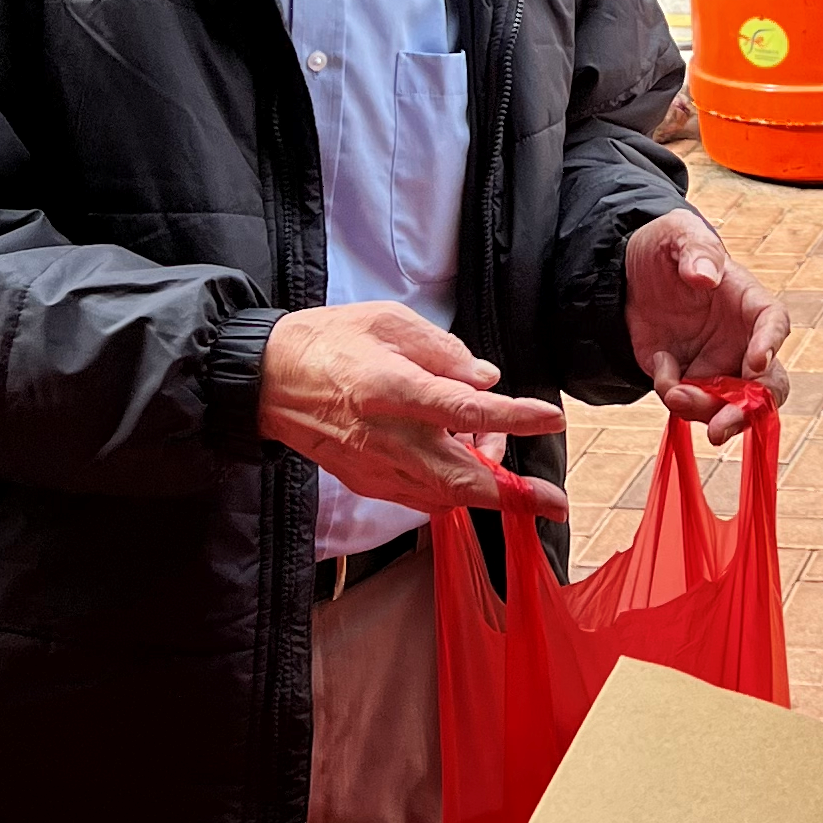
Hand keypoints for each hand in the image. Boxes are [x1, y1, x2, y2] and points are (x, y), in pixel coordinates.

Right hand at [259, 302, 571, 521]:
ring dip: (483, 485)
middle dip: (513, 495)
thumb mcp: (389, 322)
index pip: (463, 408)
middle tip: (553, 500)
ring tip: (494, 451)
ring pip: (445, 495)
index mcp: (391, 388)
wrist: (269, 380)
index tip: (551, 418)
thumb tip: (486, 380)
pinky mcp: (368, 482)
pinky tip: (462, 463)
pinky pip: (421, 498)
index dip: (512, 417)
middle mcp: (385, 436)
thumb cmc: (331, 342)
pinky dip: (452, 490)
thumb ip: (444, 351)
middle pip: (460, 478)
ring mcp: (374, 467)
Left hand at [624, 210, 790, 440]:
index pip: (774, 324)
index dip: (770, 345)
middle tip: (721, 427)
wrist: (629, 274)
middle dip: (748, 411)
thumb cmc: (668, 247)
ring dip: (703, 410)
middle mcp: (743, 341)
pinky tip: (660, 362)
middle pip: (765, 386)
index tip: (756, 362)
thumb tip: (705, 276)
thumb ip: (696, 250)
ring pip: (729, 405)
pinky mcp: (691, 380)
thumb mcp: (679, 234)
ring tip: (673, 392)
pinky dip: (672, 393)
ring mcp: (718, 365)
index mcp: (750, 301)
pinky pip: (689, 403)